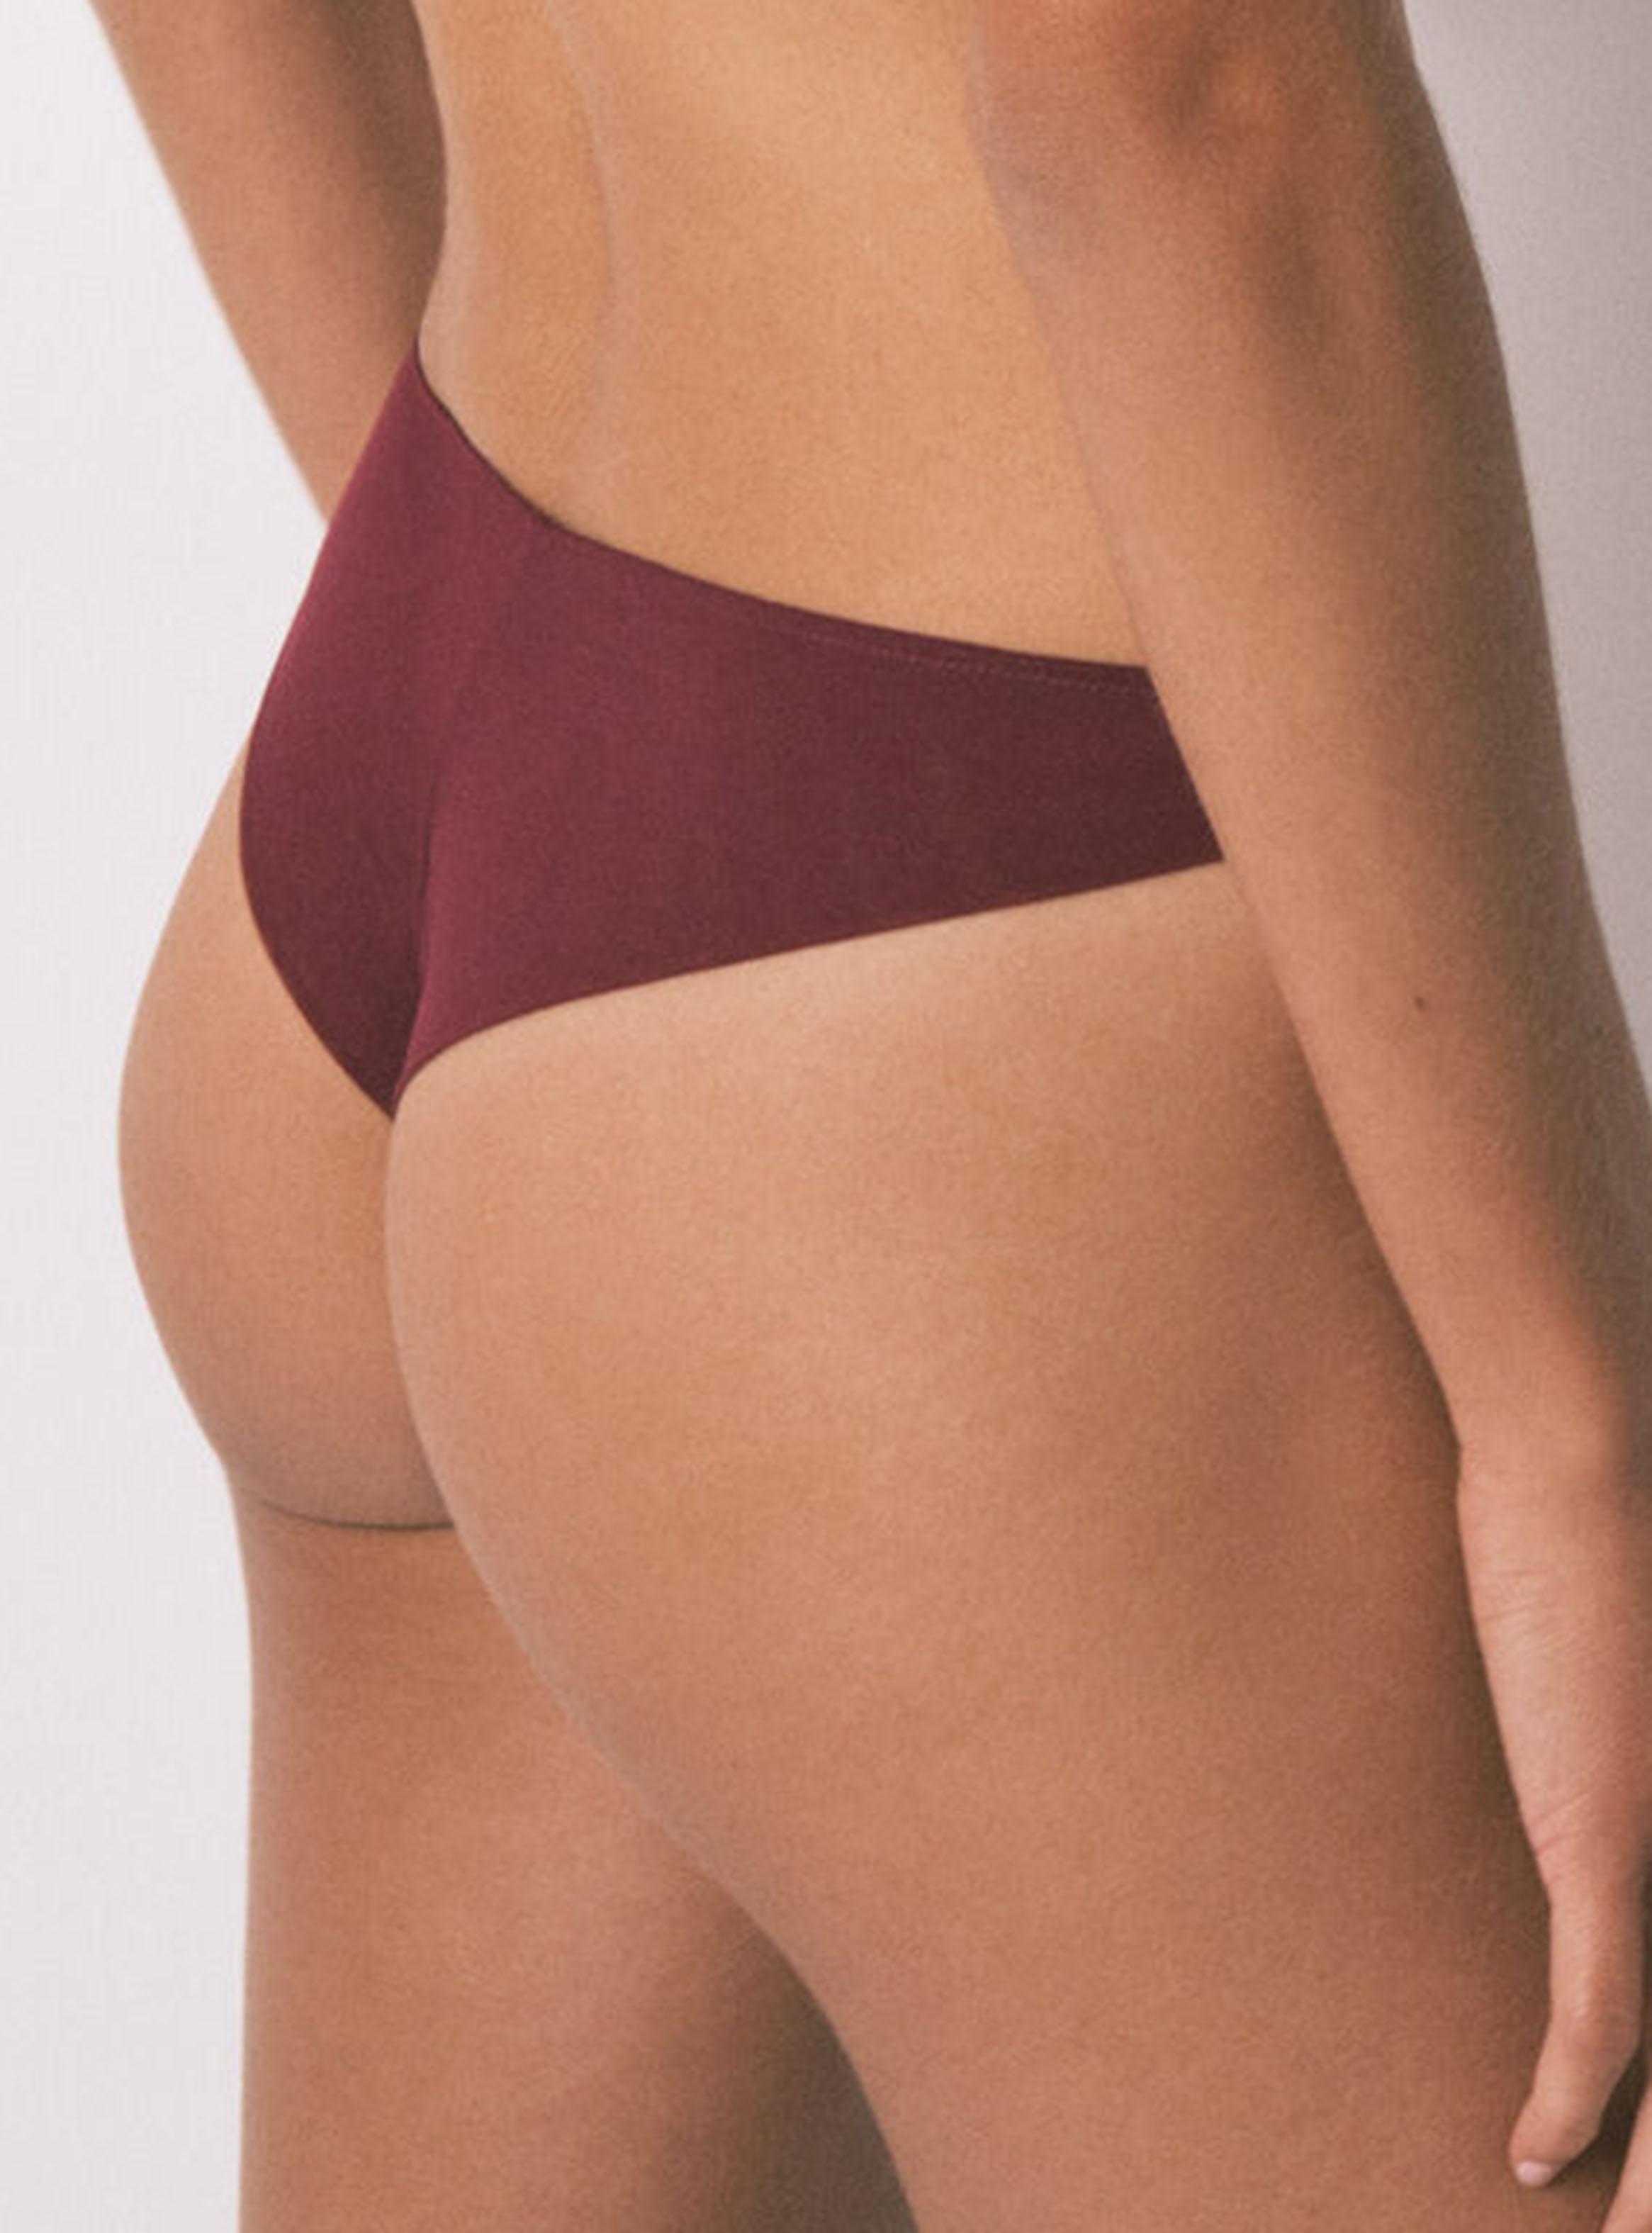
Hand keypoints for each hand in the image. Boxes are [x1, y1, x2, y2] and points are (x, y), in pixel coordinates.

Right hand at [1455, 1450, 1651, 2222]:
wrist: (1592, 1463)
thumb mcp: (1626, 1662)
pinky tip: (1533, 2154)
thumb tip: (1602, 1738)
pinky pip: (1601, 2020)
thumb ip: (1620, 1722)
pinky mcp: (1616, 1849)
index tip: (1648, 2146)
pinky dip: (1574, 2104)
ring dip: (1649, 2180)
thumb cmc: (1612, 1527)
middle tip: (1630, 2232)